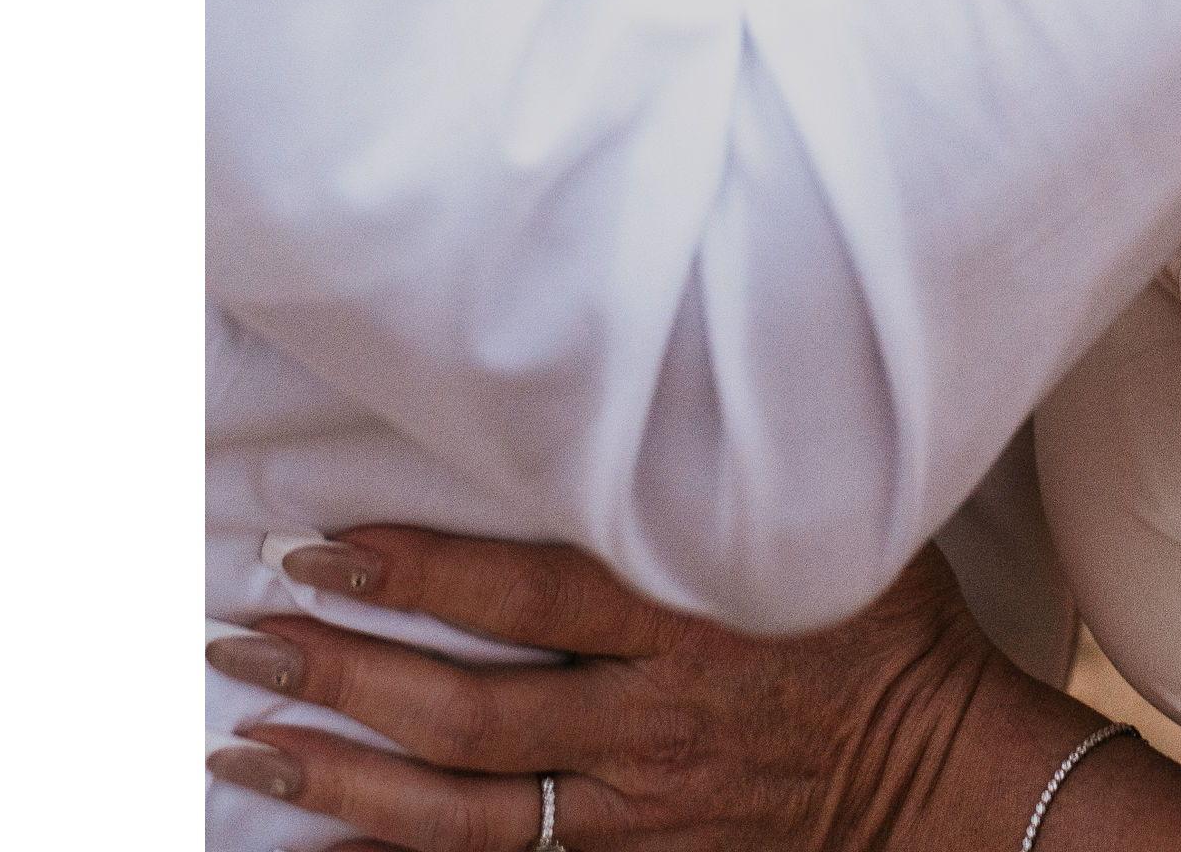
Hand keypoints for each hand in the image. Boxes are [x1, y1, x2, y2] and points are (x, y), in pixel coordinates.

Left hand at [204, 531, 1003, 850]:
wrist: (939, 767)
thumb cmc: (885, 616)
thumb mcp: (830, 517)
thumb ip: (731, 467)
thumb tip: (649, 377)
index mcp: (694, 612)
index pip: (528, 593)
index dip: (419, 574)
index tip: (322, 544)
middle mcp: (654, 713)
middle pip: (472, 708)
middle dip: (348, 675)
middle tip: (241, 640)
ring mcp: (639, 798)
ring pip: (465, 807)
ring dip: (345, 779)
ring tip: (247, 744)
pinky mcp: (636, 851)